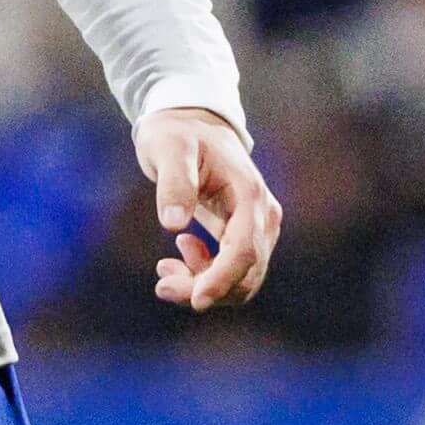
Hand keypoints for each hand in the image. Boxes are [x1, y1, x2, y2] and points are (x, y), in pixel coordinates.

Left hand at [137, 103, 280, 311]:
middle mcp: (262, 214)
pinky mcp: (245, 235)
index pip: (245, 249)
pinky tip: (179, 254)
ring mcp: (257, 227)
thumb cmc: (177, 133)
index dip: (222, 279)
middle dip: (205, 288)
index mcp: (249, 193)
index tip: (196, 300)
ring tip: (165, 267)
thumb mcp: (168, 148)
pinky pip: (232, 271)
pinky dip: (205, 276)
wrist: (190, 124)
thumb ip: (173, 182)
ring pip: (241, 278)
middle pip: (245, 272)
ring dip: (203, 285)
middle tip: (162, 282)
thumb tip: (173, 222)